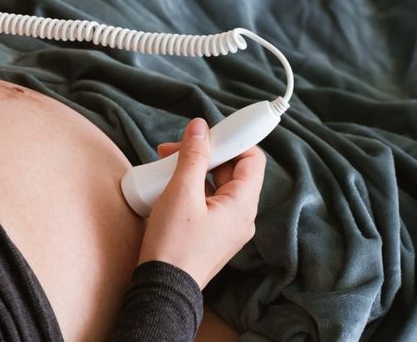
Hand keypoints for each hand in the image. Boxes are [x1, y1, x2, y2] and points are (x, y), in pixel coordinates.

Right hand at [137, 118, 265, 288]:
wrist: (163, 289)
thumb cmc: (174, 243)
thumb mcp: (181, 192)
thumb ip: (193, 156)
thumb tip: (200, 128)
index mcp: (243, 204)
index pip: (252, 159)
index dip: (232, 140)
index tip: (206, 133)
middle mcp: (241, 216)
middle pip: (232, 170)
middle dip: (204, 154)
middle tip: (174, 150)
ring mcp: (227, 228)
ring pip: (216, 186)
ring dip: (193, 171)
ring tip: (165, 168)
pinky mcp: (211, 235)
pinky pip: (207, 202)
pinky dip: (190, 190)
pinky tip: (168, 189)